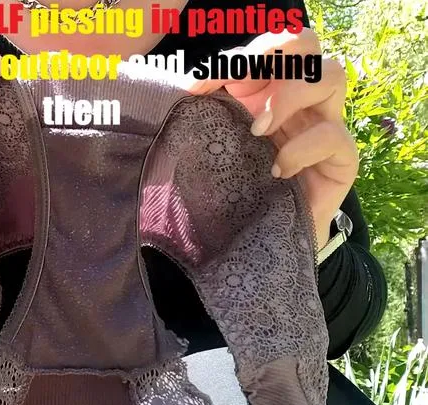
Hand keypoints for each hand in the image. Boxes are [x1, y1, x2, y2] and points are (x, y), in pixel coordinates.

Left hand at [189, 28, 357, 249]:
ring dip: (289, 95)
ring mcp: (327, 124)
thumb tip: (186, 87)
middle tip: (240, 89)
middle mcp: (302, 99)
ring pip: (331, 74)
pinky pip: (333, 135)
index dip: (231, 59)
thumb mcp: (219, 142)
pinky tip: (276, 169)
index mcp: (270, 88)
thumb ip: (207, 112)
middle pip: (307, 43)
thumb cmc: (238, 187)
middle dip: (272, 55)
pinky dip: (301, 147)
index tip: (194, 88)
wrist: (263, 236)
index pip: (264, 47)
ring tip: (258, 130)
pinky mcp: (342, 158)